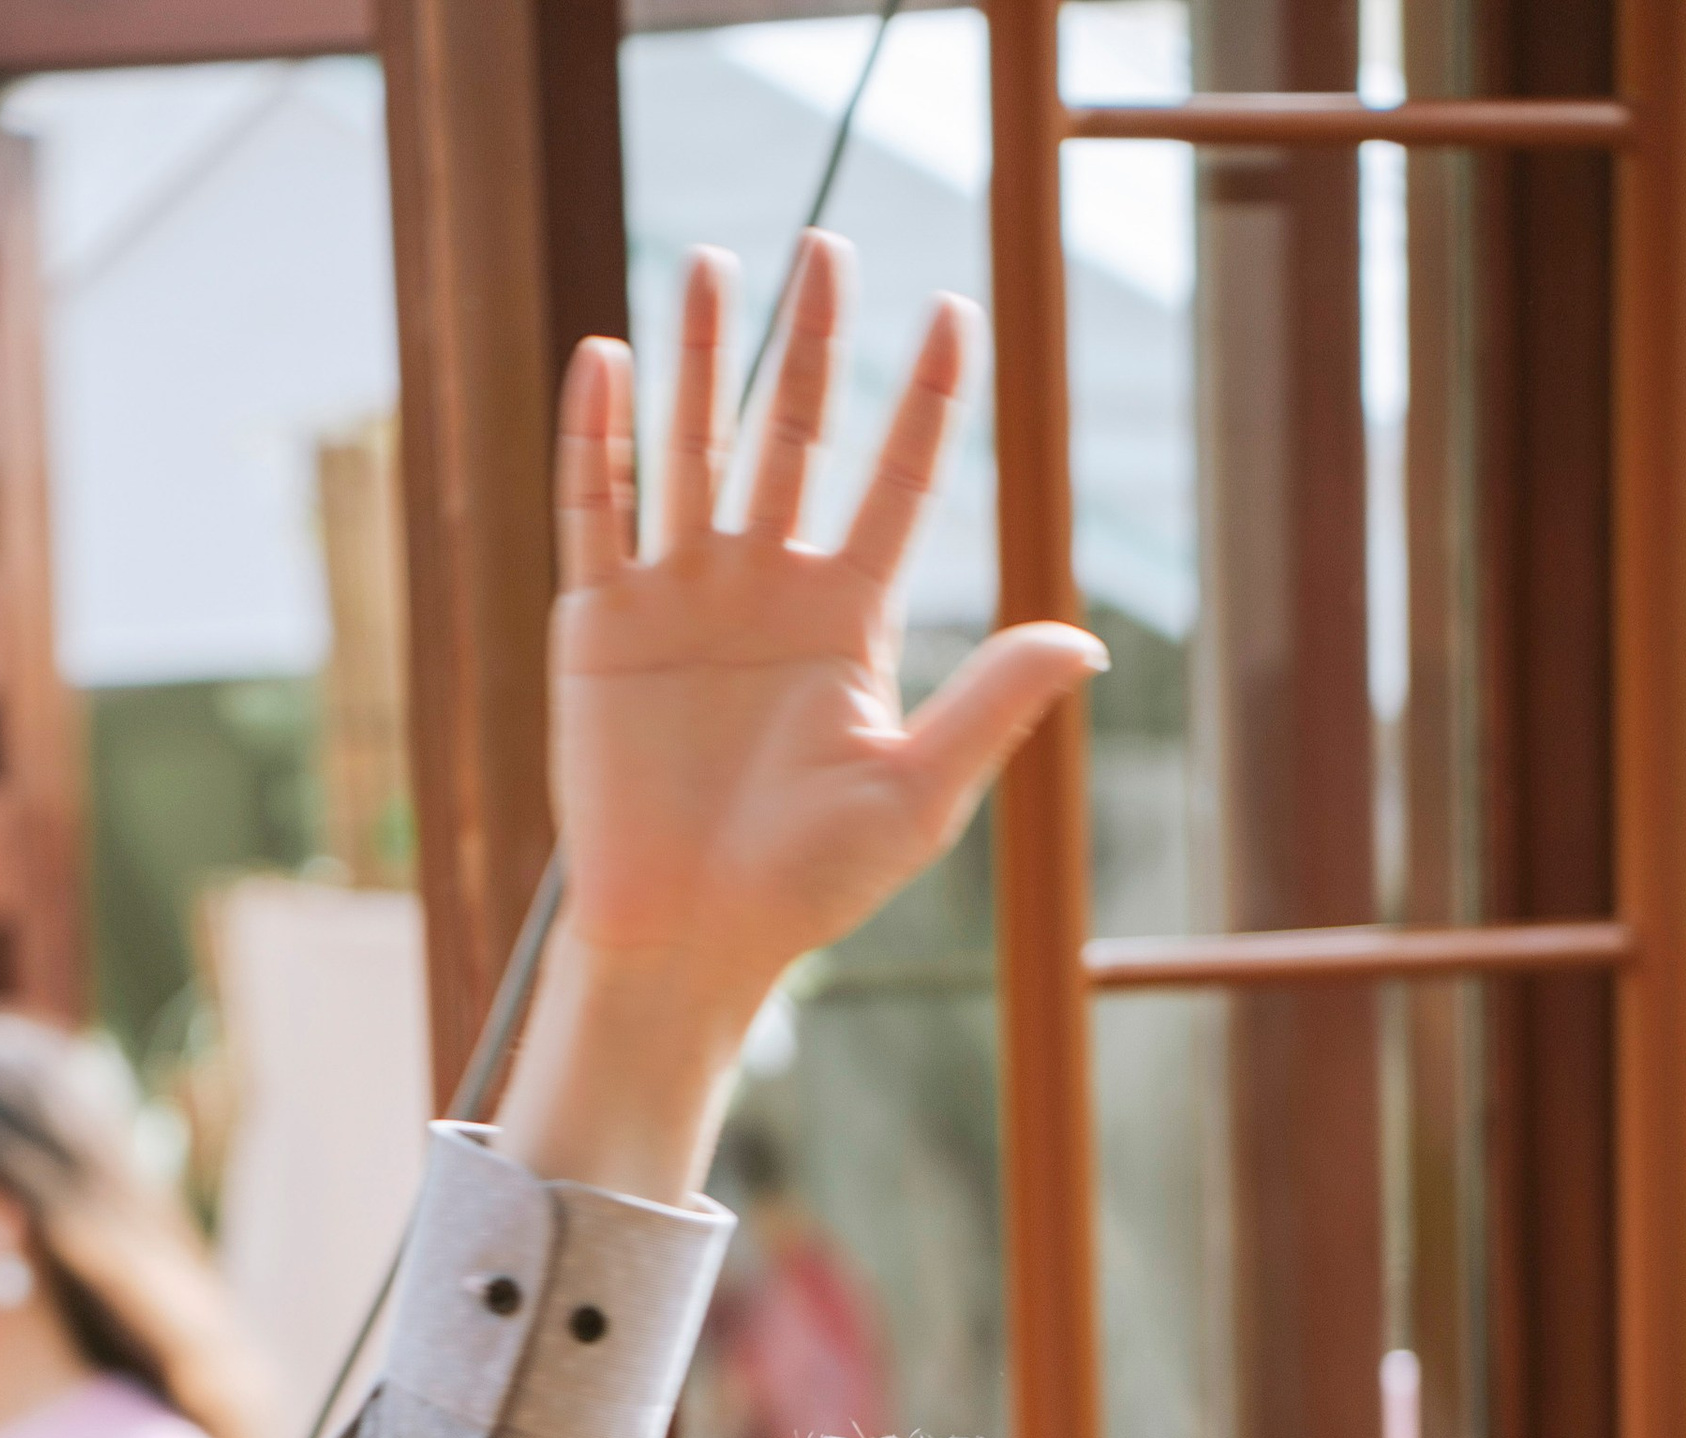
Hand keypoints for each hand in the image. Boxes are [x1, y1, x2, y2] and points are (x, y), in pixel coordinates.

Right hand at [499, 239, 1104, 1197]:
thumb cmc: (807, 886)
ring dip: (700, 357)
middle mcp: (766, 589)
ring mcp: (680, 597)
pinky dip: (600, 435)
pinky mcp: (601, 623)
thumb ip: (990, 705)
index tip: (956, 312)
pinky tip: (610, 355)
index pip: (897, 483)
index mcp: (848, 620)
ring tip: (710, 260)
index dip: (927, 400)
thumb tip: (1087, 640)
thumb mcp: (916, 793)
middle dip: (812, 343)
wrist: (690, 942)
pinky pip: (597, 508)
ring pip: (693, 447)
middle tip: (829, 246)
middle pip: (793, 435)